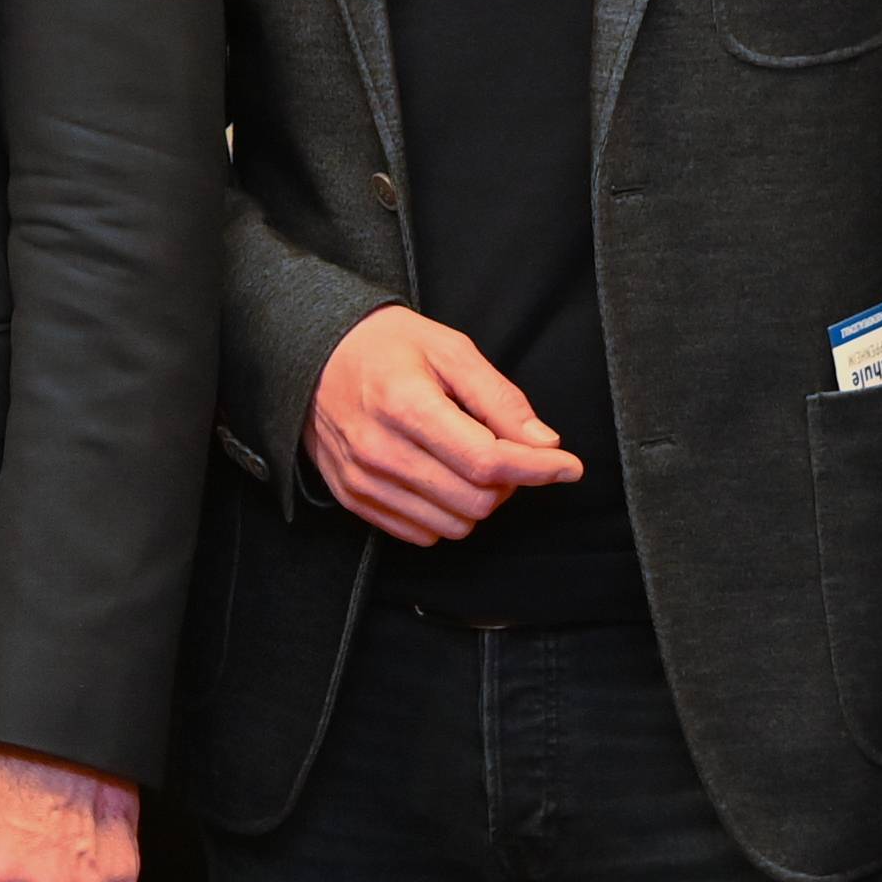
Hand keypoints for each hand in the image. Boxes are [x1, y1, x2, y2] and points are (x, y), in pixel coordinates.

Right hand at [307, 308, 589, 544]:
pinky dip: (444, 514)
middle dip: (508, 483)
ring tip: (467, 461)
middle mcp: (379, 450)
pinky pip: (421, 535)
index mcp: (406, 404)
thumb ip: (500, 398)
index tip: (568, 465)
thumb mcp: (450, 349)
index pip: (487, 461)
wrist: (313, 355)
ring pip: (453, 525)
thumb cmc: (386, 346)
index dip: (538, 469)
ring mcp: (363, 480)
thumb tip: (544, 444)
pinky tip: (439, 477)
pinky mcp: (353, 498)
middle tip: (506, 451)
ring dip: (477, 501)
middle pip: (476, 500)